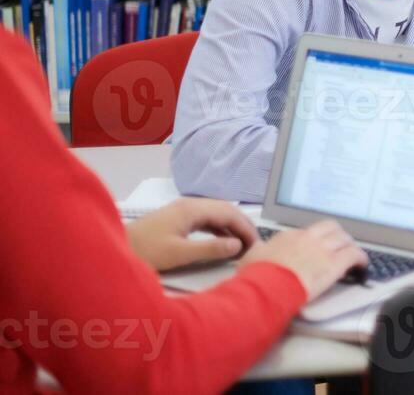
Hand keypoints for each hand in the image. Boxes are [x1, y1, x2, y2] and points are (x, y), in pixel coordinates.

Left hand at [126, 198, 257, 271]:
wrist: (112, 251)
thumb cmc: (145, 251)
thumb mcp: (180, 253)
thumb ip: (210, 249)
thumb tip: (237, 245)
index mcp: (192, 209)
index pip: (229, 213)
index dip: (246, 227)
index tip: (257, 244)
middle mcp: (189, 205)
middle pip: (224, 210)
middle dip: (242, 225)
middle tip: (254, 244)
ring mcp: (182, 210)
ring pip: (215, 214)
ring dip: (230, 227)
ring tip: (242, 244)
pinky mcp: (176, 219)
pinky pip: (206, 220)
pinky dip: (218, 229)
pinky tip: (222, 241)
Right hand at [240, 220, 367, 300]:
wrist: (266, 287)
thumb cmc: (256, 276)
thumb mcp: (252, 256)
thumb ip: (259, 250)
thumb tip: (259, 248)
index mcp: (289, 235)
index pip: (309, 231)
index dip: (316, 239)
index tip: (318, 247)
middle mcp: (308, 238)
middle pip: (331, 228)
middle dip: (338, 235)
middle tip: (340, 245)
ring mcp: (322, 250)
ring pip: (345, 239)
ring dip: (350, 246)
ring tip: (353, 255)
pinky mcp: (334, 264)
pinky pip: (354, 254)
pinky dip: (360, 258)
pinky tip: (362, 265)